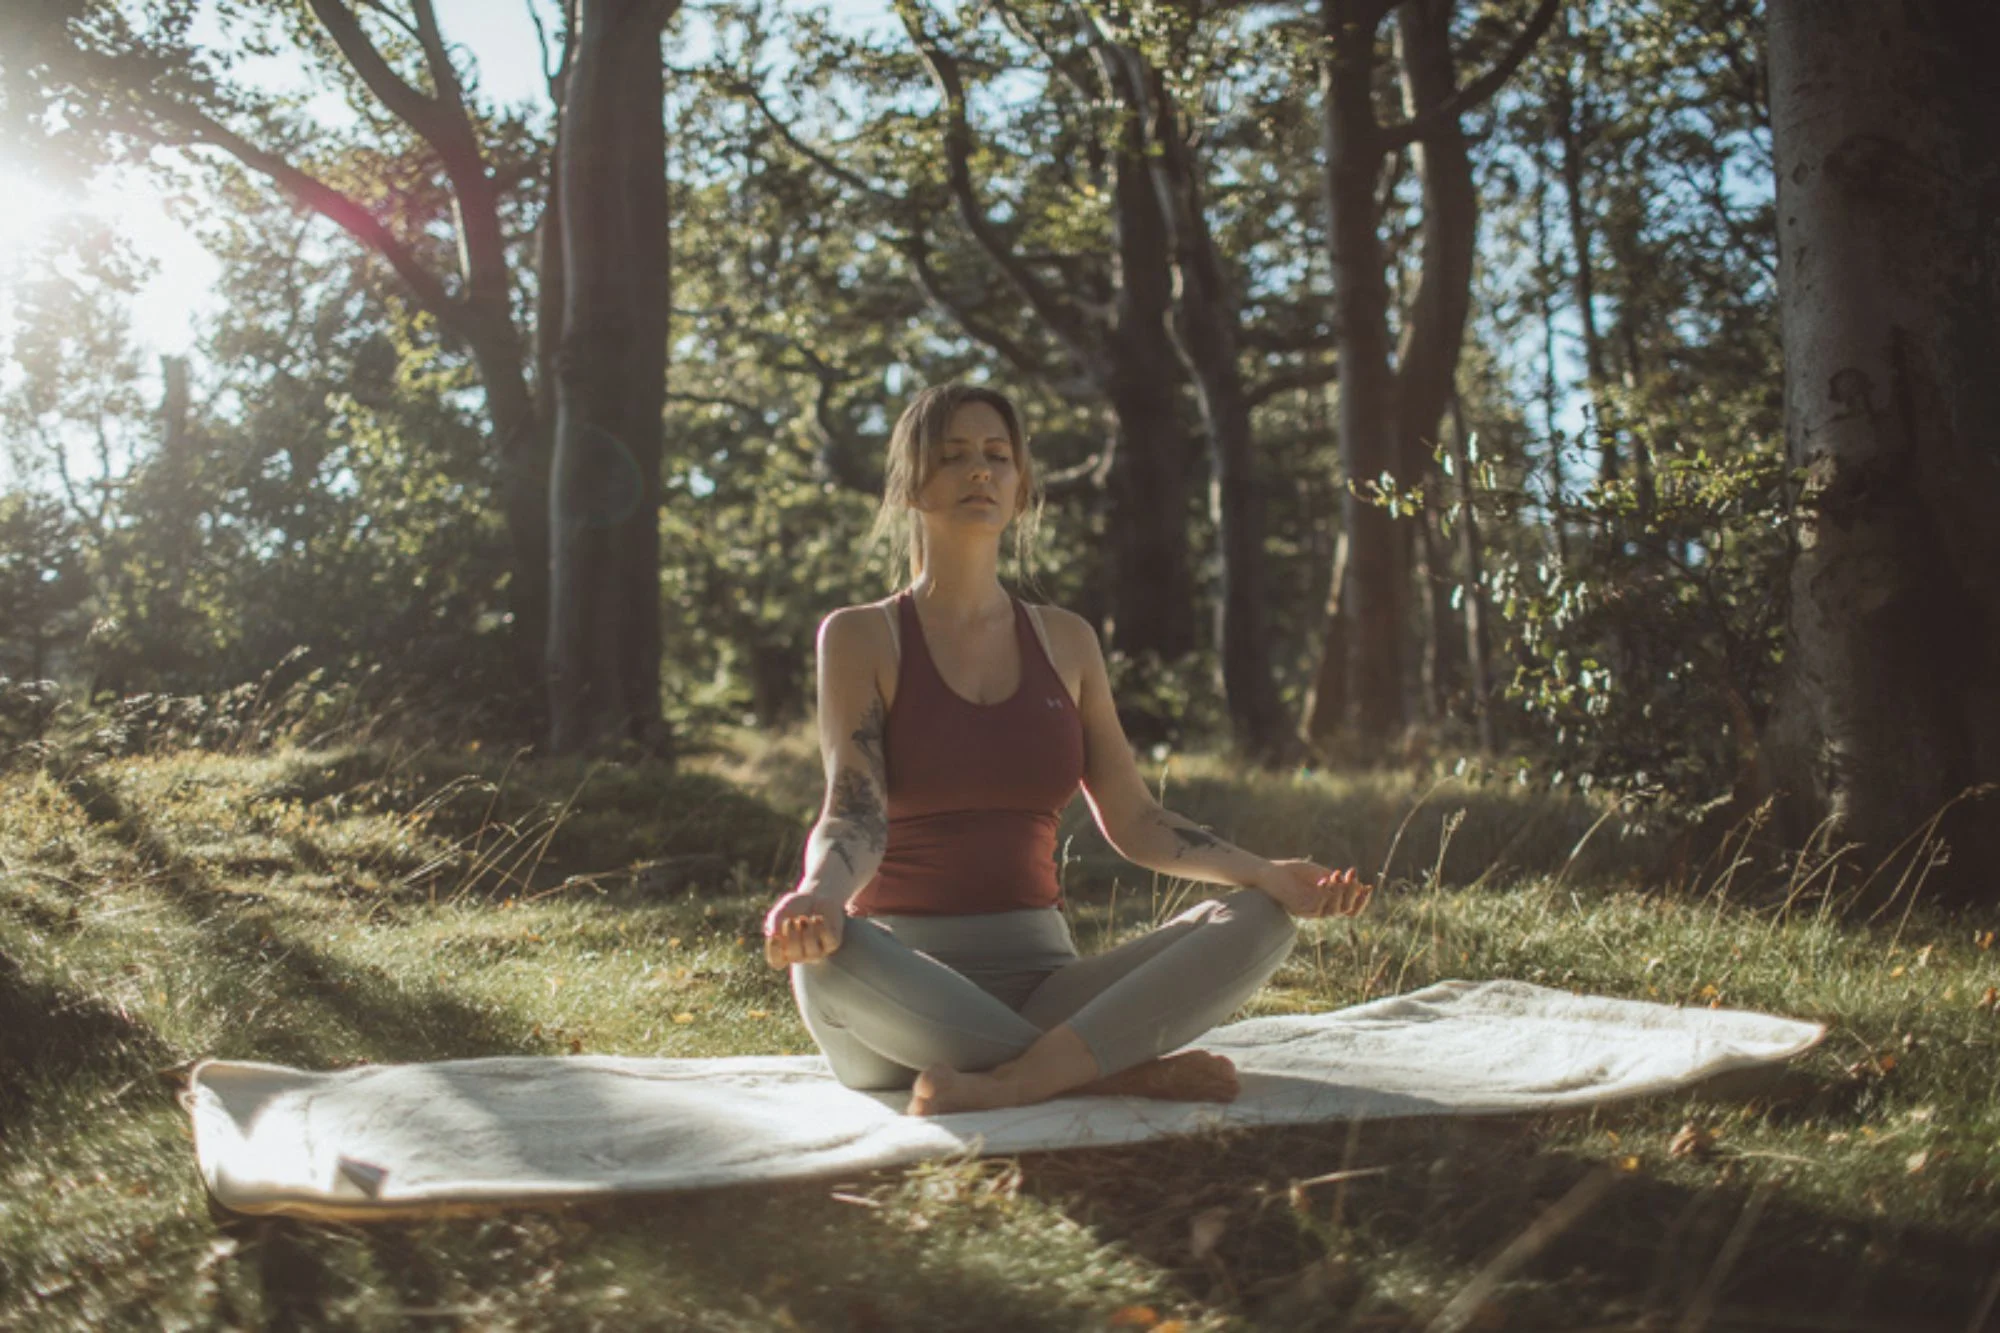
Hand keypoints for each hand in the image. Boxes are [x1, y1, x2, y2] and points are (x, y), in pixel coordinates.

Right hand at [762, 890, 844, 967]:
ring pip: (814, 953)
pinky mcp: (832, 943)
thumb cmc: (796, 906)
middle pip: (794, 956)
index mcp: (784, 950)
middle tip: (791, 920)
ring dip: (808, 933)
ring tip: (805, 918)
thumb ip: (774, 921)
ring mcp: (817, 951)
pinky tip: (817, 918)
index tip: (774, 934)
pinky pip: (829, 942)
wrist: (817, 897)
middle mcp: (801, 955)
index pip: (776, 962)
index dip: (774, 949)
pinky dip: (822, 928)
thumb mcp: (782, 909)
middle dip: (792, 936)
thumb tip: (773, 934)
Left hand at [1254, 859, 1372, 919]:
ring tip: (1336, 875)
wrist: (1268, 872)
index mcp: (1328, 902)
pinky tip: (1324, 881)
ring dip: (1339, 893)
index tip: (1368, 886)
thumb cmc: (1292, 871)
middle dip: (1352, 891)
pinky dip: (1324, 895)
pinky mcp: (1299, 910)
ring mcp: (1310, 911)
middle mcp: (1321, 909)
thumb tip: (1359, 884)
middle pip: (1346, 910)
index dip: (1362, 901)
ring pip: (1334, 911)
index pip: (1351, 909)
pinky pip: (1317, 909)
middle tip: (1351, 873)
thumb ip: (1336, 880)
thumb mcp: (1319, 873)